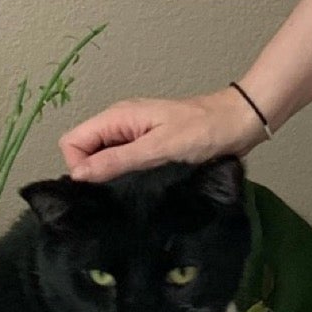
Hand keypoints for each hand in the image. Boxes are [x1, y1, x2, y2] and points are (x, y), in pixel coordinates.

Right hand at [58, 88, 264, 183]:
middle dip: (93, 173)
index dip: (79, 166)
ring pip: (104, 158)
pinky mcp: (149, 146)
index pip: (72, 141)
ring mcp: (134, 135)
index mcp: (117, 116)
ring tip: (134, 193)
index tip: (100, 187)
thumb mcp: (159, 148)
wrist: (240, 122)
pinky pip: (124, 162)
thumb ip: (118, 160)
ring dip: (112, 177)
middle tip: (118, 194)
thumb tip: (78, 174)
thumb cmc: (204, 131)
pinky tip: (144, 188)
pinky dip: (127, 175)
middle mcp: (121, 124)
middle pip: (85, 150)